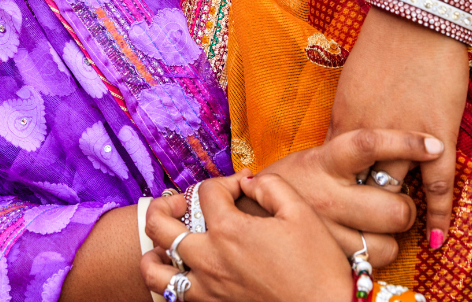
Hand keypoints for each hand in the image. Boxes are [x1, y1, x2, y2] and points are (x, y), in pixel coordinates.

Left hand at [142, 172, 353, 301]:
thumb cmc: (318, 265)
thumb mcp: (300, 212)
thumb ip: (269, 186)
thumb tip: (247, 181)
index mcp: (230, 231)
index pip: (205, 191)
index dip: (225, 180)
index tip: (244, 186)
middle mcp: (209, 260)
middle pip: (159, 224)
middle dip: (166, 204)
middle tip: (181, 202)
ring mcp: (206, 291)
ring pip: (154, 269)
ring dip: (156, 248)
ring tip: (170, 240)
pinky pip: (172, 296)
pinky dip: (170, 280)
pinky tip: (185, 270)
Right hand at [261, 127, 443, 264]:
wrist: (247, 211)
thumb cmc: (293, 180)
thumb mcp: (316, 156)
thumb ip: (350, 152)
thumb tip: (396, 139)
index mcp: (325, 161)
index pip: (370, 145)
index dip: (406, 143)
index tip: (435, 144)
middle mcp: (327, 196)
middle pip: (394, 207)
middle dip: (404, 207)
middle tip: (395, 200)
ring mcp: (327, 232)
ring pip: (387, 243)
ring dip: (391, 236)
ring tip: (376, 225)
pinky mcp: (327, 257)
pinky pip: (370, 264)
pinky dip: (375, 255)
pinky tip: (365, 242)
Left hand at [329, 7, 468, 247]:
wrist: (416, 17)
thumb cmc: (382, 42)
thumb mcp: (351, 79)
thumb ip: (348, 112)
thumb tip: (343, 136)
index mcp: (343, 119)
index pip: (333, 170)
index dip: (334, 191)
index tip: (333, 207)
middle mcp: (368, 134)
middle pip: (357, 187)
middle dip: (357, 209)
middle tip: (358, 227)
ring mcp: (402, 138)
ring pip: (394, 191)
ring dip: (394, 212)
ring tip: (394, 231)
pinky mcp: (436, 136)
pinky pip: (438, 187)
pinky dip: (437, 215)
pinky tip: (435, 238)